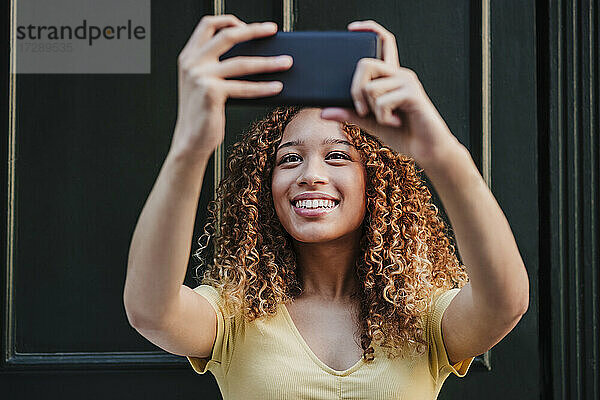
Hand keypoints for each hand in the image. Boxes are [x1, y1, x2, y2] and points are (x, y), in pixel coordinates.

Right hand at [171, 14, 293, 160]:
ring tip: (286, 62)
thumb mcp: (205, 84)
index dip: (229, 20)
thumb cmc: (202, 114)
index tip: (249, 24)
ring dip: (268, 61)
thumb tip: (254, 56)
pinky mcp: (211, 93)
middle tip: (273, 30)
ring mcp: (200, 77)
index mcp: (189, 56)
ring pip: (242, 63)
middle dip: (254, 30)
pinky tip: (277, 87)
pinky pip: (244, 88)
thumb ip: (218, 66)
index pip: (207, 25)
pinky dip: (263, 88)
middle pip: (228, 36)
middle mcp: (192, 63)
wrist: (190, 140)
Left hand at [320, 20, 461, 168]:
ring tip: (387, 118)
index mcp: (390, 76)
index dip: (370, 29)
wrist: (426, 149)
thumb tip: (324, 111)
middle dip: (355, 90)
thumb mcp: (369, 122)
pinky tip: (395, 122)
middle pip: (365, 64)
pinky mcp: (412, 94)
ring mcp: (407, 82)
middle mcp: (399, 74)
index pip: (383, 41)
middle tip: (363, 110)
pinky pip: (382, 101)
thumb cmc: (401, 133)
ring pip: (370, 87)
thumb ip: (349, 113)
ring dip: (372, 110)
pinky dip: (383, 118)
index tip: (352, 28)